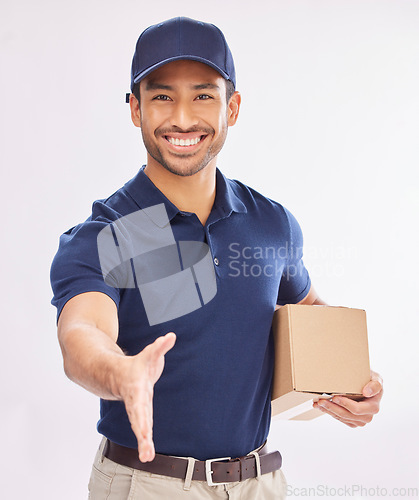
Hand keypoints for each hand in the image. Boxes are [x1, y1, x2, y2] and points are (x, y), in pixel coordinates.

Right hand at [116, 332, 175, 461]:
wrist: (119, 374)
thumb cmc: (138, 365)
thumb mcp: (150, 354)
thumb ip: (160, 347)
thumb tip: (171, 336)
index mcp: (136, 388)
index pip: (140, 403)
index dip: (141, 416)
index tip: (144, 430)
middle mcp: (135, 401)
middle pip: (138, 419)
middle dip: (142, 433)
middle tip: (146, 450)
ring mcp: (137, 410)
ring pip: (140, 427)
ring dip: (143, 442)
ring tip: (147, 457)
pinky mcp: (141, 415)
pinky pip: (143, 429)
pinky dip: (145, 442)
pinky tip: (148, 455)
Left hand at [313, 370, 382, 427]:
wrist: (366, 383)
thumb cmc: (370, 380)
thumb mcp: (376, 378)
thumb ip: (375, 385)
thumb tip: (366, 392)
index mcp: (374, 407)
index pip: (357, 409)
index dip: (345, 404)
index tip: (334, 397)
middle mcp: (368, 416)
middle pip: (347, 415)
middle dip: (332, 408)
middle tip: (321, 400)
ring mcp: (359, 420)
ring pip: (341, 417)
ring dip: (328, 410)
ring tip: (318, 403)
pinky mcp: (352, 420)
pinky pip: (339, 418)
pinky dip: (329, 411)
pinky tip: (321, 406)